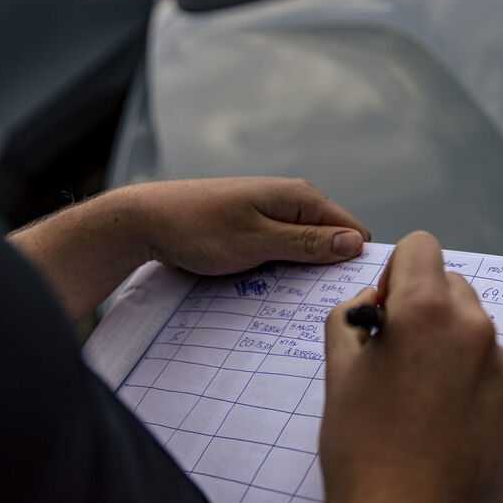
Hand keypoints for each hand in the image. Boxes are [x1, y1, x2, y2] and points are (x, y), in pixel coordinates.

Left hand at [9, 177, 368, 320]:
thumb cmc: (199, 228)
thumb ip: (308, 243)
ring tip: (286, 296)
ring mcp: (274, 214)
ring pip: (307, 249)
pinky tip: (267, 285)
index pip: (353, 231)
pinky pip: (284, 250)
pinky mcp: (256, 227)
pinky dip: (281, 268)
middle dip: (327, 270)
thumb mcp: (258, 241)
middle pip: (332, 242)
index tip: (345, 295)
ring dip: (302, 273)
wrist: (146, 220)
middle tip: (313, 304)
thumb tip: (355, 243)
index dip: (354, 263)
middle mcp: (293, 201)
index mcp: (301, 198)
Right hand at [321, 231, 502, 502]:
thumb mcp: (338, 374)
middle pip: (452, 286)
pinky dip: (474, 383)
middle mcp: (474, 331)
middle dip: (425, 309)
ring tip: (422, 400)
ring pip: (475, 331)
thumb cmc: (366, 457)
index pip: (421, 246)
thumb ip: (350, 318)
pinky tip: (447, 422)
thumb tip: (372, 301)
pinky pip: (495, 371)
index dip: (398, 271)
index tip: (389, 306)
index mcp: (426, 312)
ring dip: (451, 348)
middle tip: (399, 358)